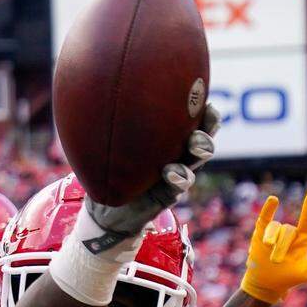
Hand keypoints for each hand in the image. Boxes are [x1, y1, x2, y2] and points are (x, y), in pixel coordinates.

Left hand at [83, 104, 219, 248]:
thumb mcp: (108, 146)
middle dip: (209, 127)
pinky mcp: (170, 194)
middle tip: (207, 116)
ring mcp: (176, 174)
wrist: (106, 210)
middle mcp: (176, 155)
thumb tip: (98, 96)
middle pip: (203, 137)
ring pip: (197, 160)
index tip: (206, 98)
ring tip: (195, 145)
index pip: (192, 121)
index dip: (203, 109)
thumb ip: (111, 126)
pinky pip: (179, 185)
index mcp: (167, 140)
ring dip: (200, 150)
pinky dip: (179, 177)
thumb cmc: (108, 170)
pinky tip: (170, 173)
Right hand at [240, 189, 306, 303]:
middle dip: (280, 247)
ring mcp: (274, 232)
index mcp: (302, 240)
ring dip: (270, 238)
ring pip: (274, 227)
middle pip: (287, 231)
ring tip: (266, 248)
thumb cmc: (288, 278)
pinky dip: (267, 209)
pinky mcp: (260, 233)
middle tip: (276, 262)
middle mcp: (289, 233)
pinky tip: (274, 199)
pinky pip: (264, 219)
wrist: (266, 283)